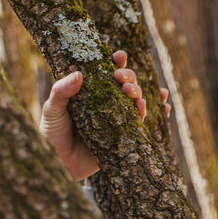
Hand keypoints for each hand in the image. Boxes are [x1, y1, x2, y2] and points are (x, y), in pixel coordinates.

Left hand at [40, 50, 155, 179]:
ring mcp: (118, 117)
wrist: (58, 163)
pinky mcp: (125, 134)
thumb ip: (61, 92)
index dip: (116, 62)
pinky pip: (144, 122)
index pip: (106, 71)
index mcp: (91, 91)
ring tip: (133, 94)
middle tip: (121, 78)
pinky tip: (165, 106)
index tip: (119, 55)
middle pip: (125, 84)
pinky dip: (157, 112)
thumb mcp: (52, 109)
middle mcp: (107, 102)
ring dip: (140, 94)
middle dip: (128, 77)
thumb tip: (79, 74)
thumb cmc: (52, 133)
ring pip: (136, 101)